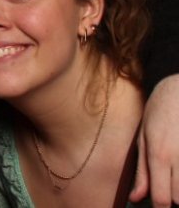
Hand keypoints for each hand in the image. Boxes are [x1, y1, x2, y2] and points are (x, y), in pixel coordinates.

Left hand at [130, 74, 178, 206]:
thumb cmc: (160, 111)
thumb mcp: (144, 137)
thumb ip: (142, 171)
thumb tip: (135, 198)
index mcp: (159, 154)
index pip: (161, 197)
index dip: (159, 207)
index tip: (156, 205)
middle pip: (178, 198)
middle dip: (171, 196)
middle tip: (165, 180)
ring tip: (173, 169)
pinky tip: (178, 164)